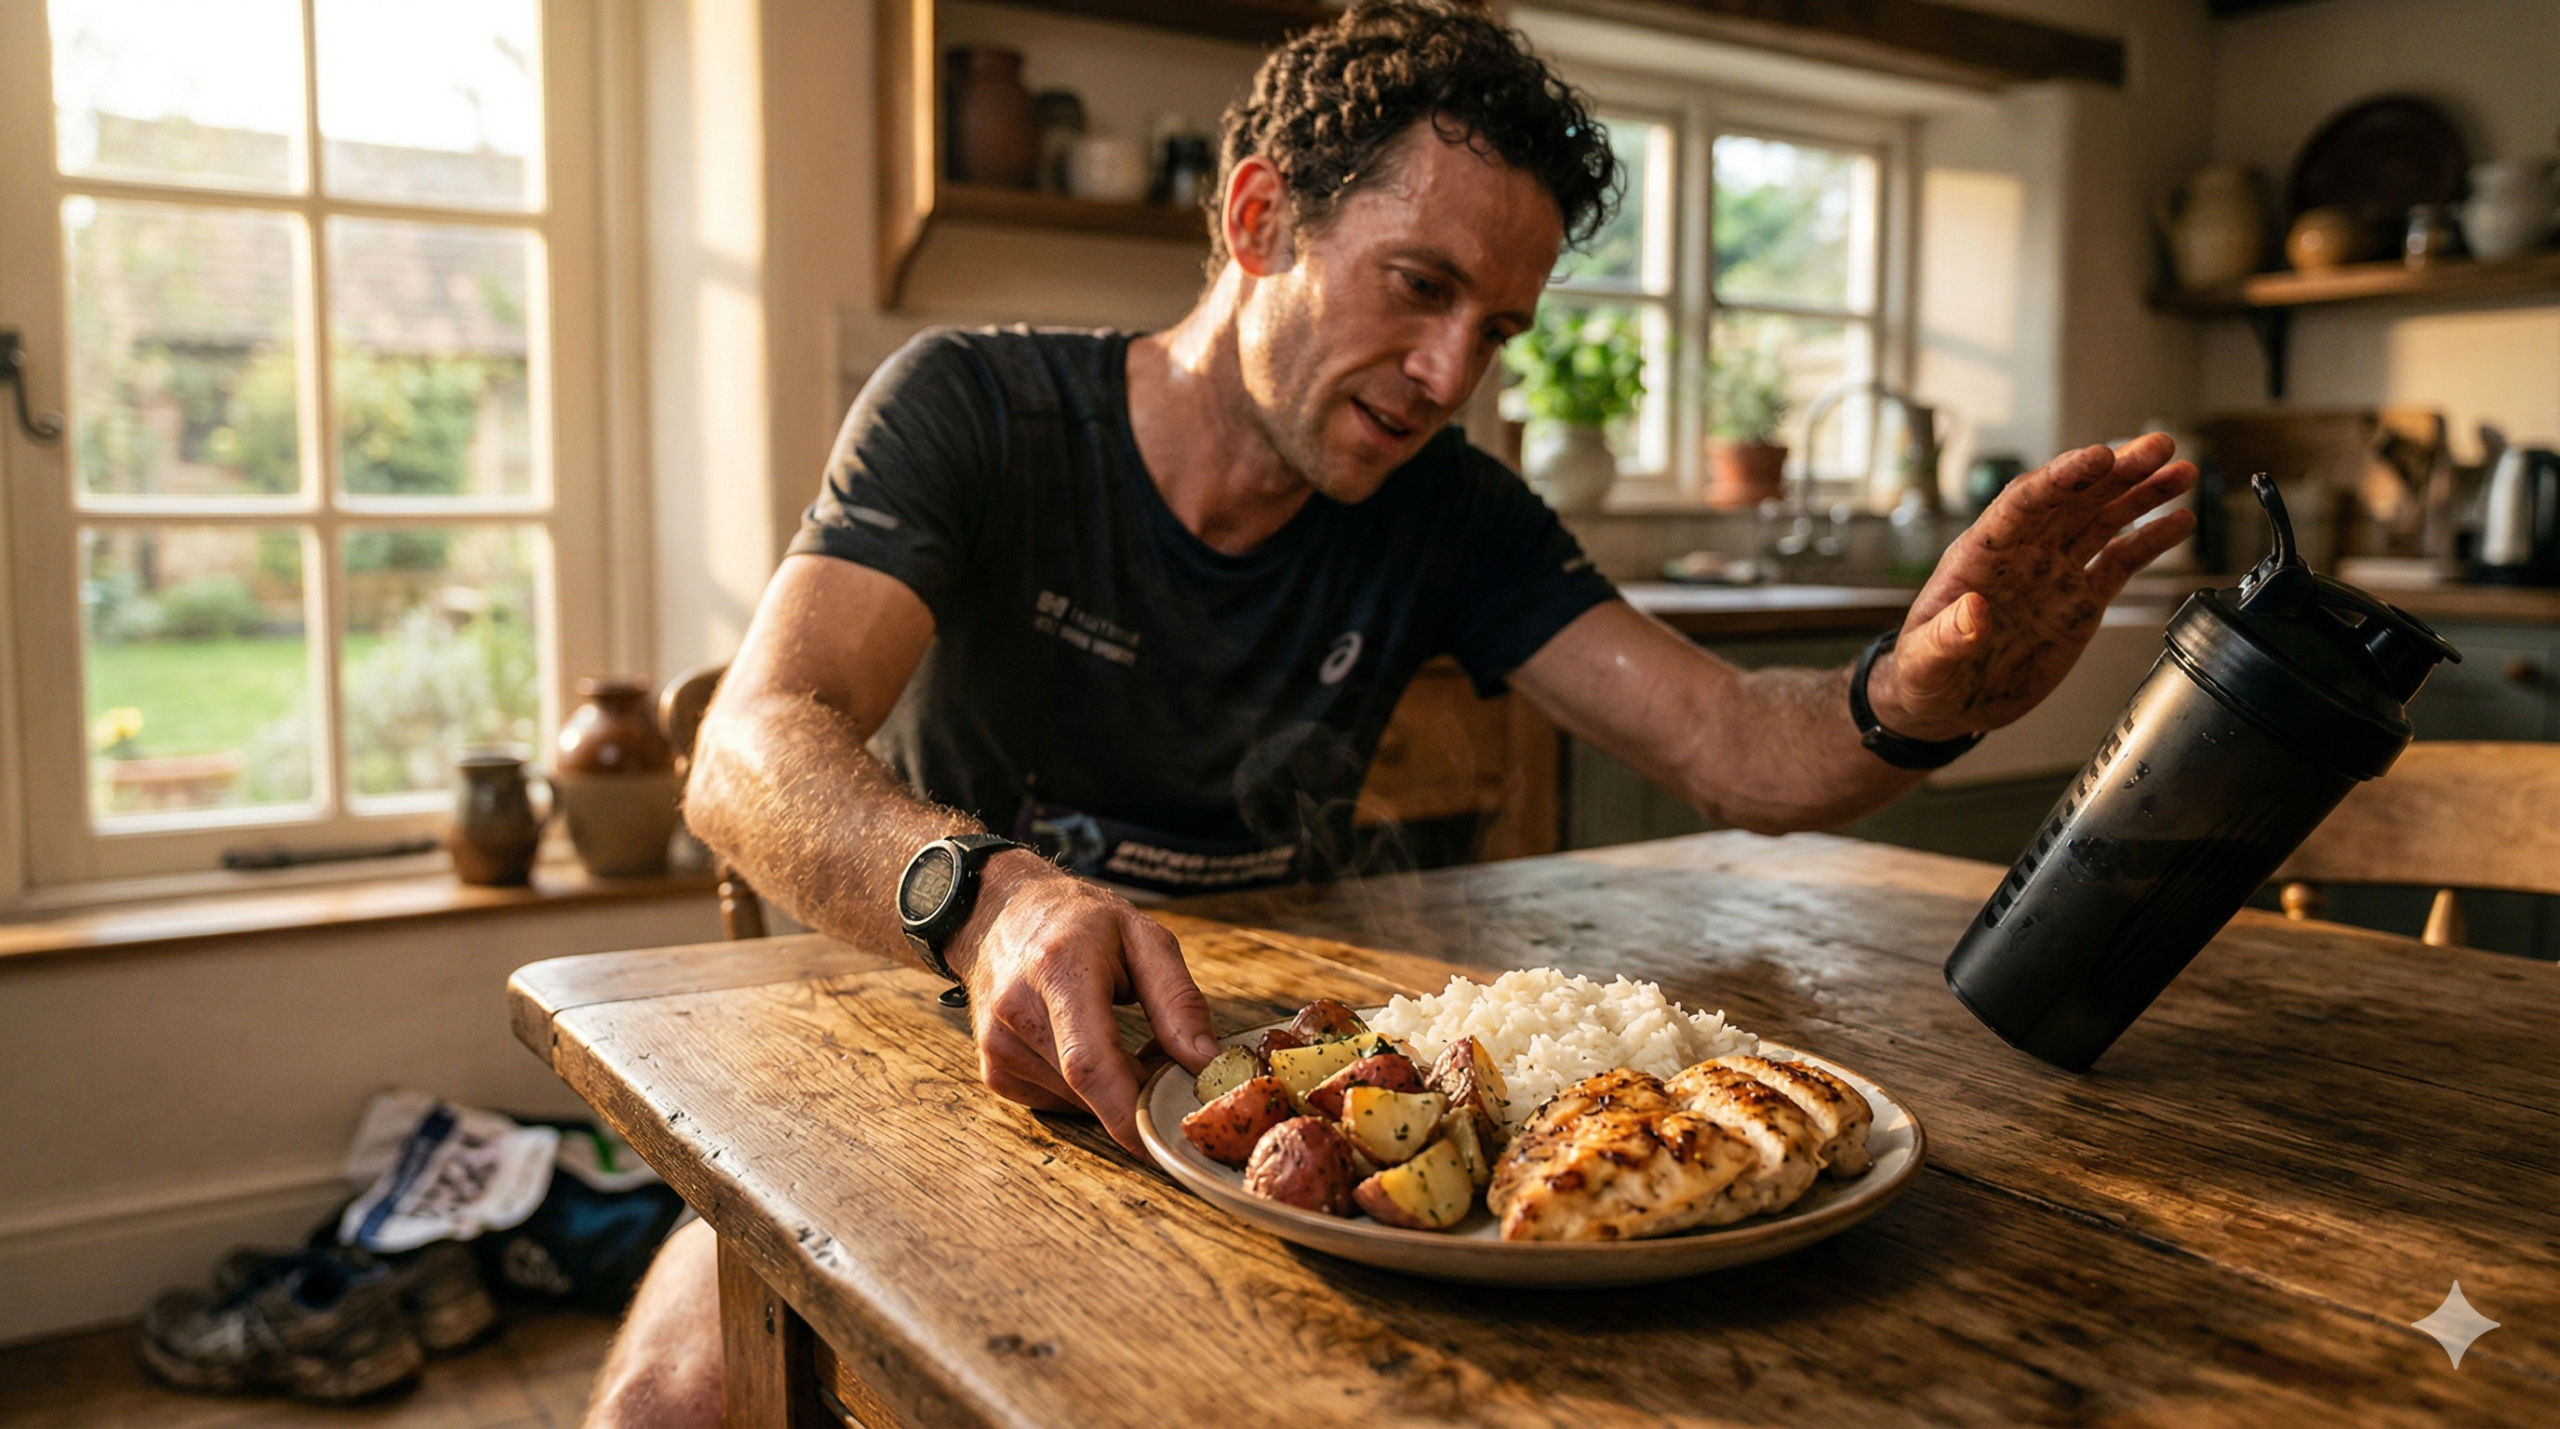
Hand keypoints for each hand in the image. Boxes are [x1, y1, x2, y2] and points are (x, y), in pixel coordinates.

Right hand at [944, 851, 1218, 1152]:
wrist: (1001, 913)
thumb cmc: (1078, 921)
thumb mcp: (1144, 938)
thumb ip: (1178, 1001)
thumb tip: (1205, 1064)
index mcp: (1057, 970)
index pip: (1090, 1063)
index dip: (1129, 1112)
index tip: (1166, 1137)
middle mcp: (1017, 1012)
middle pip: (1088, 1090)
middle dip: (1137, 1095)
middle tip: (1164, 1065)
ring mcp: (998, 1046)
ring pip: (1077, 1102)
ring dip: (1113, 1092)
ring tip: (1122, 1041)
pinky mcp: (995, 1071)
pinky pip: (1057, 1101)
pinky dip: (1086, 1091)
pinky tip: (1088, 1049)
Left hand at [1869, 433, 2197, 740]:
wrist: (1946, 704)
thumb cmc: (1924, 675)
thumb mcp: (1925, 660)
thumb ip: (1946, 636)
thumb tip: (1970, 613)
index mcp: (1981, 556)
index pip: (2025, 502)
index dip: (2062, 478)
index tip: (2098, 458)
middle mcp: (2023, 554)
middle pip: (2073, 499)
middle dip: (2116, 471)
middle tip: (2157, 447)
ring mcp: (2054, 573)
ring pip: (2102, 520)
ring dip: (2141, 494)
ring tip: (2180, 471)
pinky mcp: (2078, 600)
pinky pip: (2119, 561)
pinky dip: (2149, 541)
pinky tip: (2178, 521)